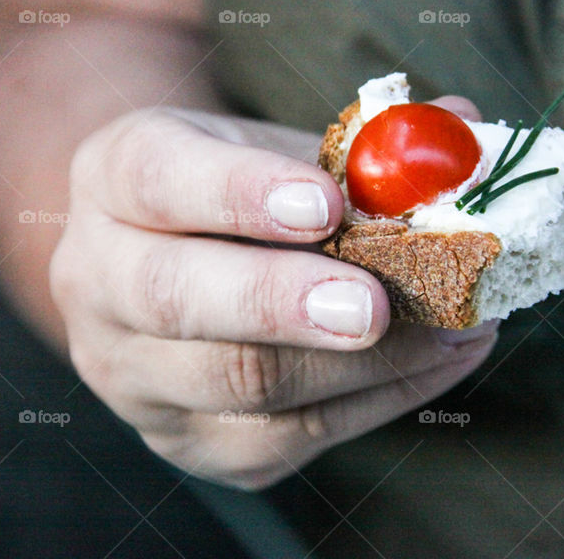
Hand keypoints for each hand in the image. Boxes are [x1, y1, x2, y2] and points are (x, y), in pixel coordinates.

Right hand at [50, 100, 496, 489]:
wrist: (175, 263)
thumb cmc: (243, 194)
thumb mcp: (281, 147)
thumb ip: (367, 142)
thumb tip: (463, 123)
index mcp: (117, 178)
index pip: (158, 178)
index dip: (241, 192)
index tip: (327, 203)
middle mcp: (99, 280)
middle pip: (179, 299)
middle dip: (286, 302)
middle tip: (375, 304)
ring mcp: (134, 374)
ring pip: (243, 383)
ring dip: (365, 362)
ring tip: (455, 327)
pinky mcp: (189, 440)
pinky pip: (286, 438)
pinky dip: (379, 401)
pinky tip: (440, 361)